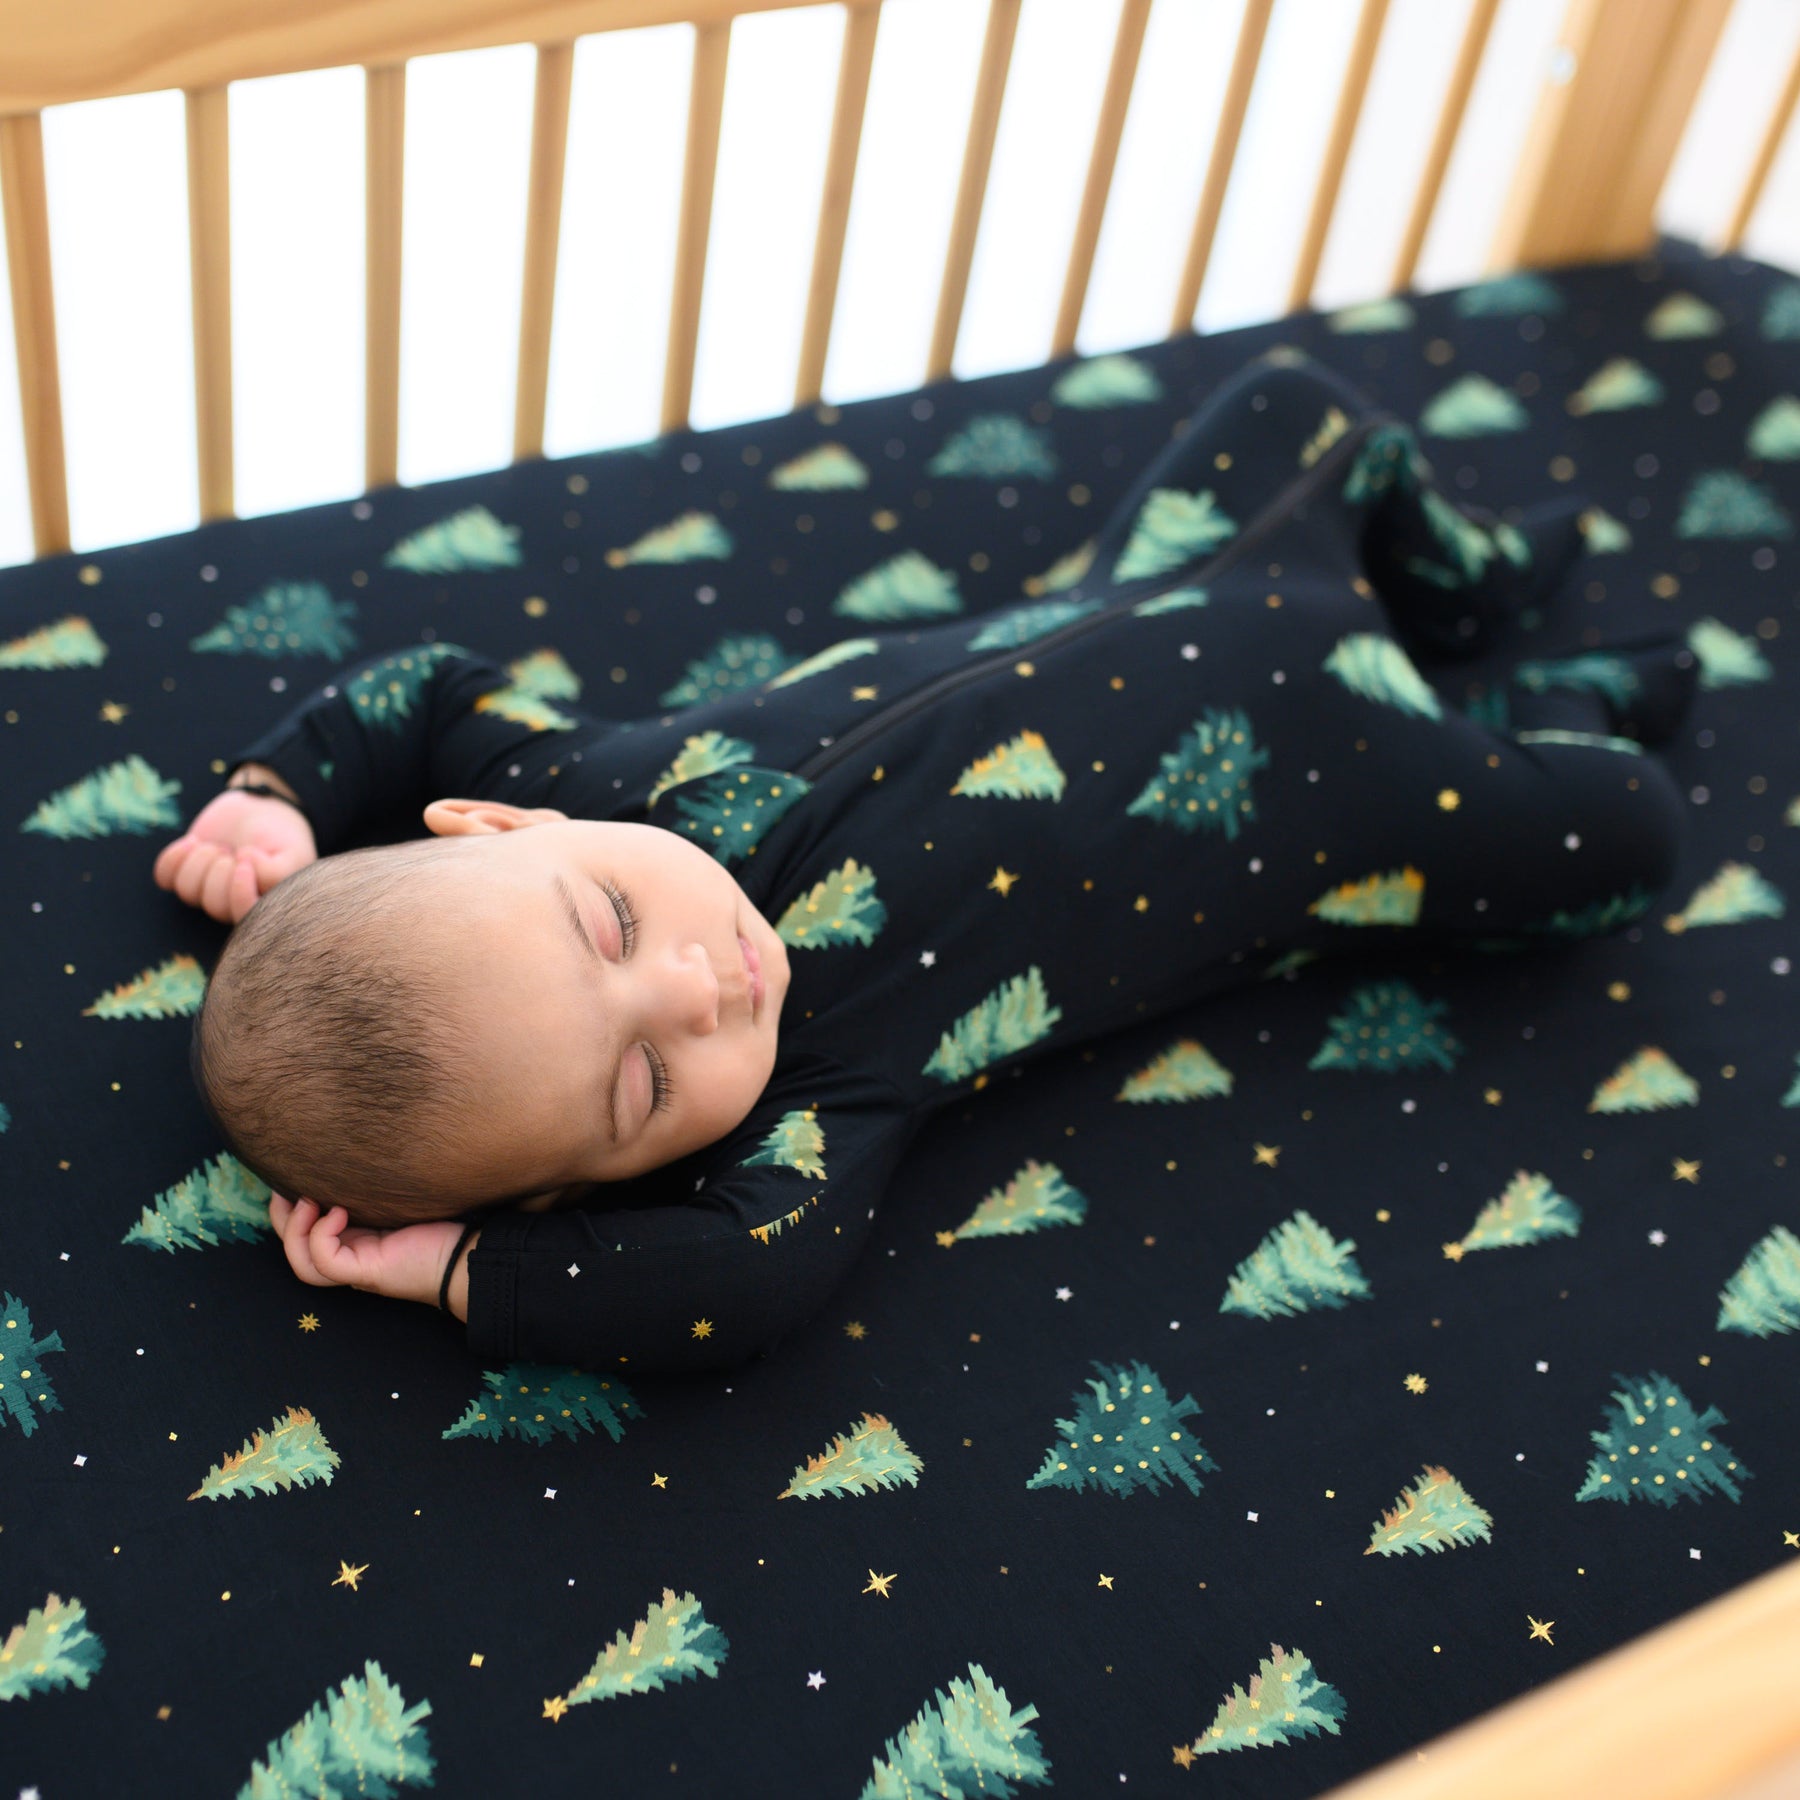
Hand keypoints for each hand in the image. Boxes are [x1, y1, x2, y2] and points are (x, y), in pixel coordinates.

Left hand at [154, 788, 317, 923]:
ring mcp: (206, 889)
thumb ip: (276, 873)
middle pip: (215, 906)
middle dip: (220, 870)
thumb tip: (244, 865)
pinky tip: (192, 842)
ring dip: (200, 861)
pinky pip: (164, 878)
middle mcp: (232, 903)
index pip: (243, 918)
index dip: (238, 892)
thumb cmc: (281, 836)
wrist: (260, 809)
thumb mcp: (293, 852)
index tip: (245, 858)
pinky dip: (173, 858)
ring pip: (188, 893)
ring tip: (218, 845)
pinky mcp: (184, 873)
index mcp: (262, 906)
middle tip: (232, 849)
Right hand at [268, 1193, 468, 1311]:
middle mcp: (350, 1258)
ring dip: (294, 1231)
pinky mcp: (367, 1273)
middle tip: (283, 1189)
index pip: (304, 1236)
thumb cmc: (439, 1221)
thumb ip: (372, 1186)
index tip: (288, 1181)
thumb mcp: (396, 1198)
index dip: (287, 1212)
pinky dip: (321, 1237)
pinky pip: (326, 1263)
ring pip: (303, 1265)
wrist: (467, 1252)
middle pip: (295, 1252)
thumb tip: (356, 1148)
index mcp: (353, 1242)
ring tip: (308, 1201)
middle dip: (281, 1220)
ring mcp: (356, 1269)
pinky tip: (339, 1212)